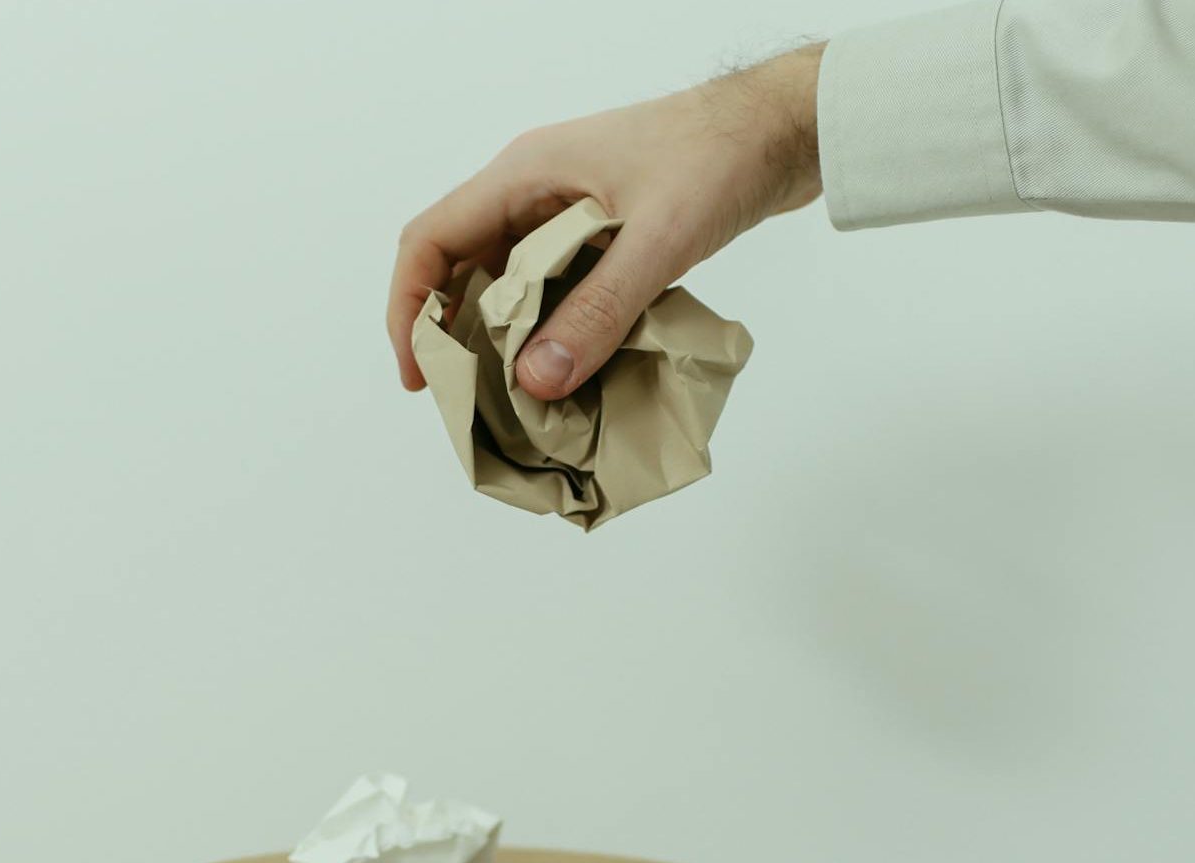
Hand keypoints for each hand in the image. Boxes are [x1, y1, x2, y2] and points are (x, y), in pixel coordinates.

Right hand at [387, 44, 824, 399]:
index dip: (410, 309)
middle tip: (468, 402)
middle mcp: (536, 190)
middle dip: (455, 334)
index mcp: (525, 176)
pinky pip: (557, 284)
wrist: (784, 128)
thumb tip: (534, 380)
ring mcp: (571, 208)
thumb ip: (597, 310)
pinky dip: (552, 326)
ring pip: (511, 279)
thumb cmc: (719, 159)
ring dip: (506, 336)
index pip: (432, 240)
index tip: (418, 375)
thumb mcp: (657, 240)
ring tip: (513, 400)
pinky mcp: (607, 231)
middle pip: (463, 264)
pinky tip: (569, 369)